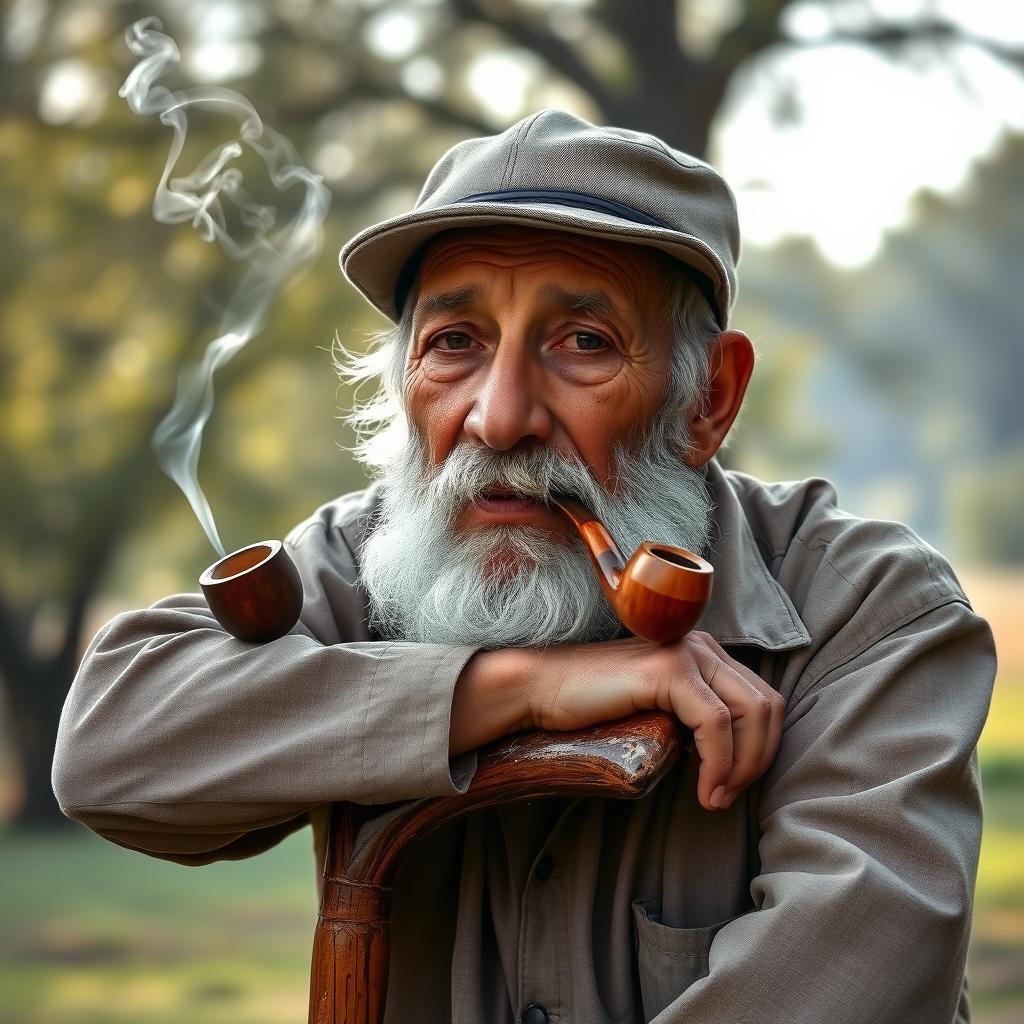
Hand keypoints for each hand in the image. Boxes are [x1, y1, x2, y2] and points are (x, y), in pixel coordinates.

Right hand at [529, 631, 784, 810]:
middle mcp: (702, 645)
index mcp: (704, 652)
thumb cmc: (592, 707)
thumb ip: (693, 718)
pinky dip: (719, 764)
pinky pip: (716, 724)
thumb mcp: (658, 711)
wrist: (541, 689)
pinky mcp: (668, 671)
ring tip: (715, 797)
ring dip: (742, 766)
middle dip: (759, 760)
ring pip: (752, 714)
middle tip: (726, 796)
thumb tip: (732, 759)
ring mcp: (686, 653)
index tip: (731, 786)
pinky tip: (703, 790)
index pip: (763, 700)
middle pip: (768, 706)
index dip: (760, 749)